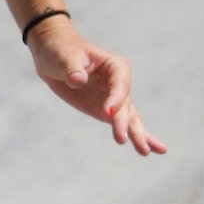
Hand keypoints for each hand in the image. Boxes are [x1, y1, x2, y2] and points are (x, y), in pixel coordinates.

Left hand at [28, 17, 167, 155]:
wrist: (54, 56)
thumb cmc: (61, 51)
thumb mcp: (65, 57)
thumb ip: (73, 68)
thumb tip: (77, 79)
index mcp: (115, 65)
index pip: (121, 83)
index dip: (116, 98)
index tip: (107, 113)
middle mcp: (120, 83)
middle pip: (126, 105)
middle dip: (125, 123)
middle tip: (121, 138)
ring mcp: (115, 98)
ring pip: (129, 118)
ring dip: (137, 134)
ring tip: (145, 152)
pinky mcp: (107, 111)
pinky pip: (123, 124)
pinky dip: (135, 137)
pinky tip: (149, 150)